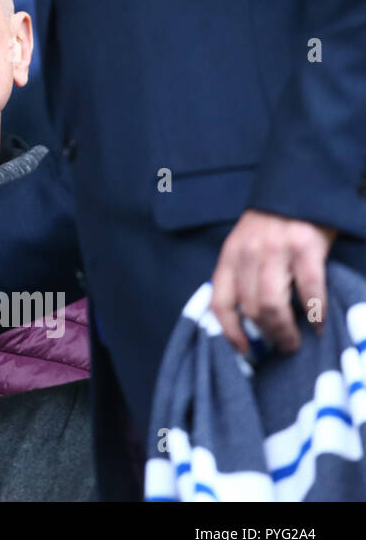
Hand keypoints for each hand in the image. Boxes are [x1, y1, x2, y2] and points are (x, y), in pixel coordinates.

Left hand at [210, 209, 335, 354]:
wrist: (299, 189)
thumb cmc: (272, 224)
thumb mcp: (245, 245)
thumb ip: (243, 274)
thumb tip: (249, 318)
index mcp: (229, 256)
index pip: (220, 301)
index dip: (229, 331)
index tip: (243, 350)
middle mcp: (248, 254)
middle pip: (249, 307)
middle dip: (266, 334)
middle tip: (282, 347)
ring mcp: (276, 250)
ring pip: (272, 304)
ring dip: (285, 330)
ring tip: (296, 342)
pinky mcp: (305, 247)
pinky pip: (309, 290)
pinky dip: (314, 313)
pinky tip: (319, 325)